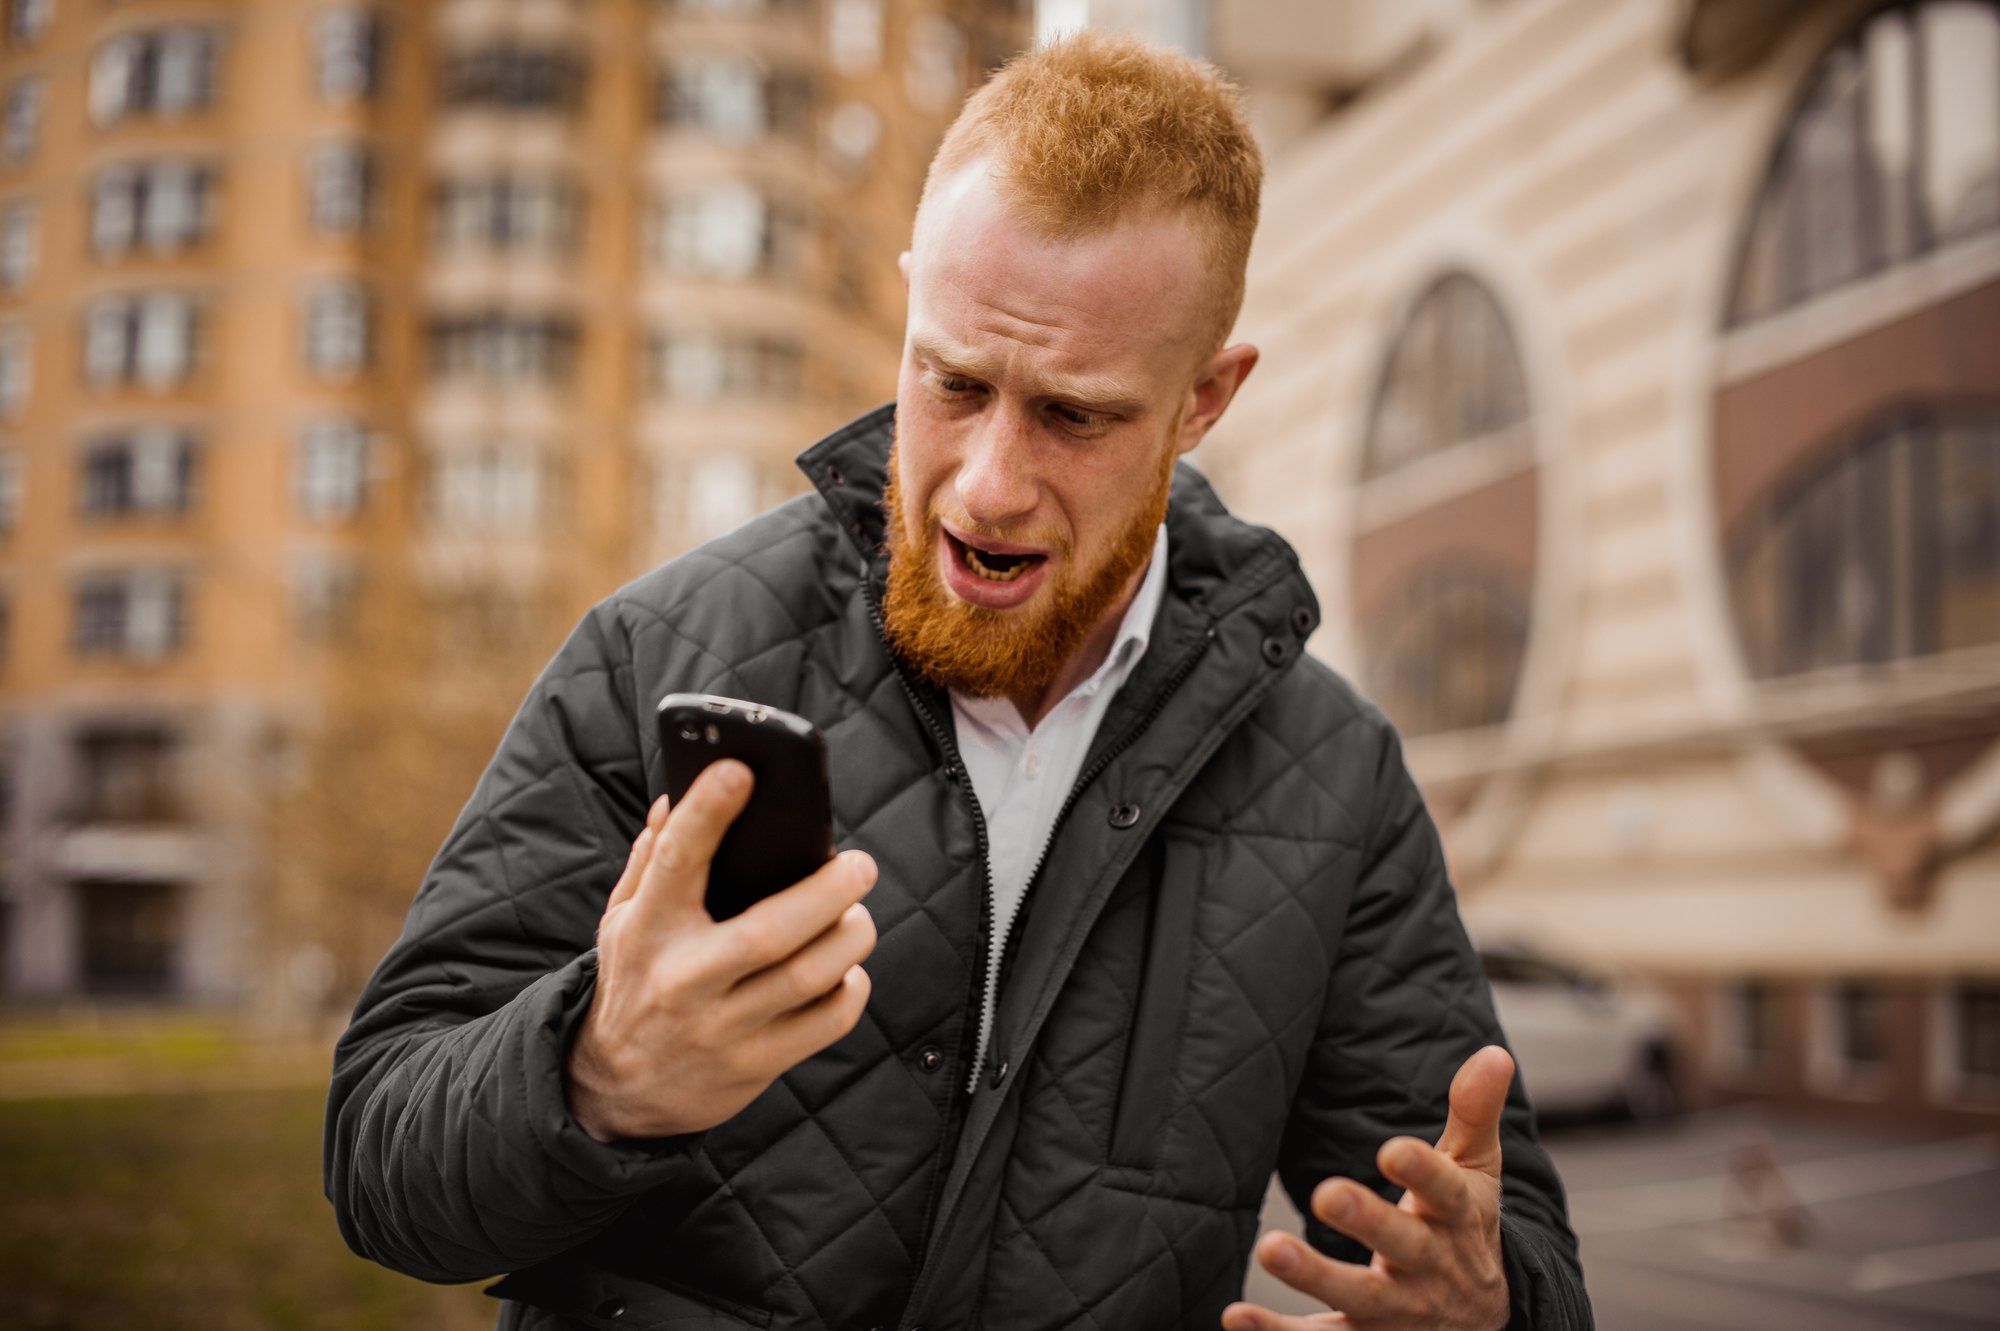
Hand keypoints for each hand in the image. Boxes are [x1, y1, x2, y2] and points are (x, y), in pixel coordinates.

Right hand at [565, 760, 877, 1141]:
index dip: (707, 813)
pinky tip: (846, 971)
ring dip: (851, 938)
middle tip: (859, 865)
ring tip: (859, 916)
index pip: (675, 861)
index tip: (740, 771)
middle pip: (770, 931)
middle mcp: (684, 978)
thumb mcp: (622, 922)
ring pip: (809, 976)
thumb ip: (651, 860)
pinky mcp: (753, 1065)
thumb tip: (679, 796)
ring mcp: (721, 1027)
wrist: (613, 1090)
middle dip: (827, 891)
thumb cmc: (634, 983)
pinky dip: (850, 989)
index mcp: (648, 929)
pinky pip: (826, 1022)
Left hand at [1222, 1046, 1514, 1330]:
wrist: (1486, 1322)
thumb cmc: (1464, 1227)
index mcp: (1455, 1215)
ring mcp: (1398, 1308)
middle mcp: (1429, 1264)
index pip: (1443, 1190)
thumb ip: (1474, 1113)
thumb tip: (1494, 1052)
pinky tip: (1235, 1315)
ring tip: (1269, 1248)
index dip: (1420, 1170)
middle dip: (1367, 1220)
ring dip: (1314, 1276)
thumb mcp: (1476, 1172)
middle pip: (1401, 1244)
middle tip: (1327, 1192)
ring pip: (1359, 1297)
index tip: (1392, 1149)